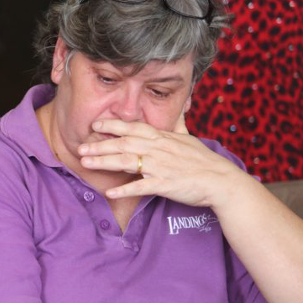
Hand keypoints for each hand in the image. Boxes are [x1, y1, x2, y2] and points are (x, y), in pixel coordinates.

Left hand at [77, 117, 250, 209]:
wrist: (221, 181)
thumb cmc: (204, 161)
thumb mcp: (190, 138)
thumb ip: (179, 125)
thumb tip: (180, 109)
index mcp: (163, 138)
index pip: (134, 128)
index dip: (113, 126)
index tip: (95, 125)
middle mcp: (159, 149)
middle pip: (124, 144)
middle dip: (100, 145)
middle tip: (80, 147)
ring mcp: (161, 166)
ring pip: (128, 162)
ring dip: (104, 162)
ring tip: (86, 163)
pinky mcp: (165, 184)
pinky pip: (141, 187)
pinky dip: (125, 190)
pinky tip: (109, 193)